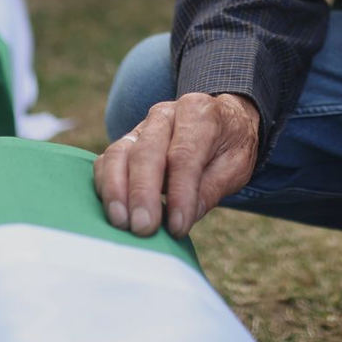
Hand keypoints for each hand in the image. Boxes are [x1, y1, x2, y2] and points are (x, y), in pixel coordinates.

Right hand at [93, 92, 259, 238]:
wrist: (221, 120)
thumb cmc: (228, 145)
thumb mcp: (236, 164)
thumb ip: (211, 187)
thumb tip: (183, 218)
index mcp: (199, 113)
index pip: (184, 154)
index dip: (179, 193)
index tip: (177, 226)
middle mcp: (166, 114)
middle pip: (147, 152)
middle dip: (143, 193)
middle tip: (144, 228)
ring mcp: (142, 127)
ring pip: (120, 153)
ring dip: (116, 190)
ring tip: (121, 222)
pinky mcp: (126, 142)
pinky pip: (107, 160)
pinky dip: (105, 185)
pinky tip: (112, 211)